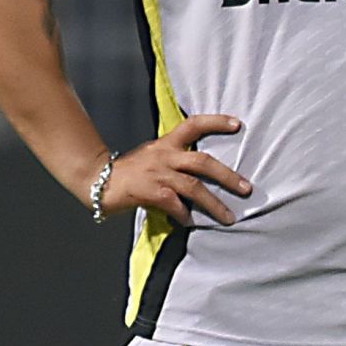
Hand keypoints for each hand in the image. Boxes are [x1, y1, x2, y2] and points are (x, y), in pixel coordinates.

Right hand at [100, 115, 250, 226]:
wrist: (99, 180)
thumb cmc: (129, 171)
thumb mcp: (153, 156)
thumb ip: (174, 160)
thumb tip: (199, 175)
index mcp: (166, 143)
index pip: (194, 125)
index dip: (216, 122)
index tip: (238, 124)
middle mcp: (165, 155)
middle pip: (203, 161)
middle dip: (227, 176)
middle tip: (246, 188)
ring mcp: (158, 174)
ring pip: (194, 186)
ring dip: (214, 203)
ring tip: (229, 217)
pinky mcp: (151, 192)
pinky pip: (175, 204)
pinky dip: (185, 215)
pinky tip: (190, 223)